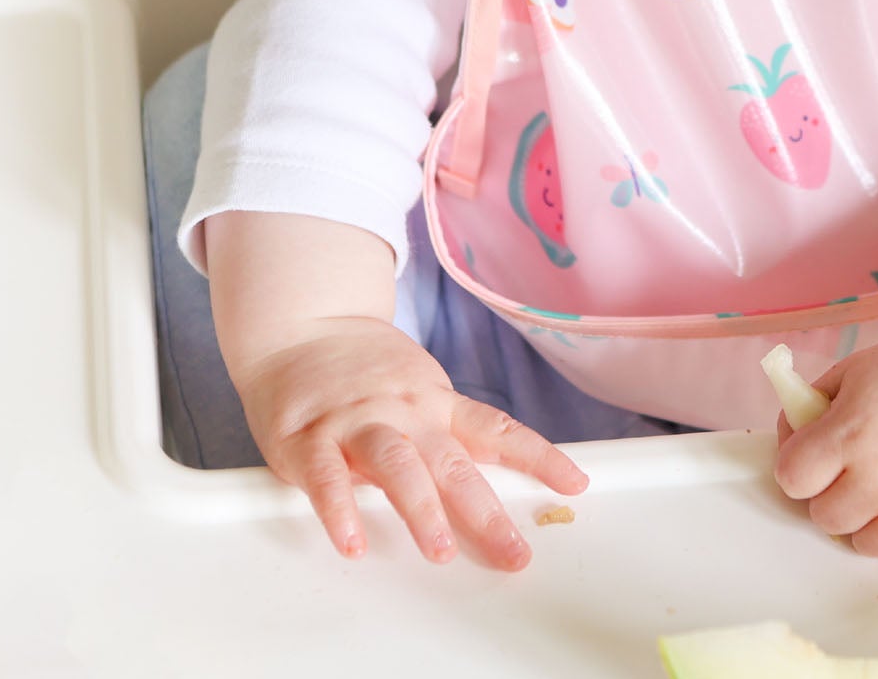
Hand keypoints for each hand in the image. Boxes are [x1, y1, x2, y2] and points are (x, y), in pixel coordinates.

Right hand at [230, 317, 587, 568]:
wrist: (301, 325)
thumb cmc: (367, 370)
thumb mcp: (421, 389)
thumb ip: (449, 434)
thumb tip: (498, 480)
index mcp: (438, 404)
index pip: (499, 430)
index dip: (540, 457)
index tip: (575, 485)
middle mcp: (406, 413)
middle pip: (453, 462)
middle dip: (486, 512)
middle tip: (513, 553)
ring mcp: (357, 423)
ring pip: (396, 464)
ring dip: (421, 509)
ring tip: (440, 552)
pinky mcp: (308, 438)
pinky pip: (325, 478)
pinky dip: (339, 510)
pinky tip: (352, 542)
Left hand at [771, 323, 877, 571]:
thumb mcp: (853, 372)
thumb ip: (808, 408)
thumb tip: (786, 445)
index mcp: (852, 432)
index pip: (791, 479)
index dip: (801, 466)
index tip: (817, 457)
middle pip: (825, 518)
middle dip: (835, 493)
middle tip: (863, 466)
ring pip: (866, 545)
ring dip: (874, 518)